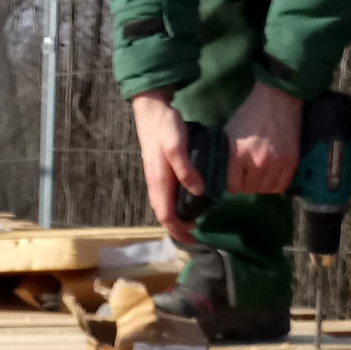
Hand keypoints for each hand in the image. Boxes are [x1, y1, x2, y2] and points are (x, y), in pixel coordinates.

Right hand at [133, 92, 204, 241]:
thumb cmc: (165, 127)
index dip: (179, 231)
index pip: (166, 216)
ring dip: (176, 220)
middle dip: (177, 230)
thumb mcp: (177, 146)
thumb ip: (186, 170)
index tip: (195, 239)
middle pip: (163, 216)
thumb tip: (199, 192)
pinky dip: (174, 207)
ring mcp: (154, 178)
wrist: (151, 110)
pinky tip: (186, 202)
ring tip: (192, 223)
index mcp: (159, 182)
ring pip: (163, 207)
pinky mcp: (158, 172)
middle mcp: (154, 184)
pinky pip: (165, 197)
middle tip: (195, 237)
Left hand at [225, 81, 301, 192]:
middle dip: (246, 183)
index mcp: (237, 154)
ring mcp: (275, 163)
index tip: (234, 176)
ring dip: (261, 184)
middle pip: (248, 189)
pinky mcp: (291, 162)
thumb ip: (223, 156)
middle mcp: (256, 162)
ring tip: (260, 172)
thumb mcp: (229, 133)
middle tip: (248, 173)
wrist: (277, 99)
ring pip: (264, 190)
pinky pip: (281, 186)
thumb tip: (214, 176)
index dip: (232, 182)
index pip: (232, 187)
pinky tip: (272, 174)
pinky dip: (275, 183)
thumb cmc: (249, 114)